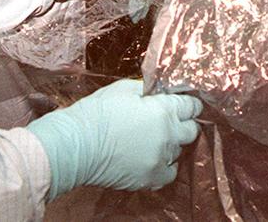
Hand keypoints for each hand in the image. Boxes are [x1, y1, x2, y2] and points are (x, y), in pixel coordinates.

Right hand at [26, 78, 202, 197]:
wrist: (76, 144)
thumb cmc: (96, 113)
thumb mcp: (124, 88)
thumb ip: (147, 89)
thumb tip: (158, 92)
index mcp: (164, 110)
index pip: (191, 106)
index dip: (188, 104)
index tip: (183, 105)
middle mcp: (168, 135)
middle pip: (191, 130)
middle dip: (183, 123)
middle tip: (168, 122)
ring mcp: (160, 159)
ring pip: (179, 152)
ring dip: (171, 145)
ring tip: (153, 140)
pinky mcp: (149, 178)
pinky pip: (169, 174)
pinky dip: (165, 167)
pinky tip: (153, 159)